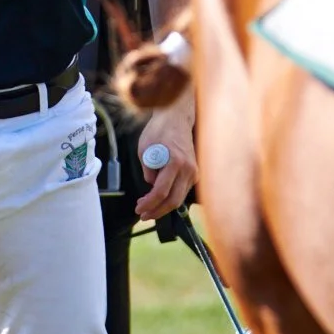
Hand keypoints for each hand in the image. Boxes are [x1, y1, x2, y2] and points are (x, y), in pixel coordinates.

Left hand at [134, 99, 197, 221]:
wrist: (177, 118)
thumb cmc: (159, 130)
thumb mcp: (144, 149)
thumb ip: (148, 170)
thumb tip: (152, 186)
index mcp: (175, 162)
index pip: (161, 192)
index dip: (149, 204)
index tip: (138, 208)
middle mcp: (188, 169)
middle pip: (173, 201)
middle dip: (157, 211)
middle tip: (143, 215)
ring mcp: (194, 172)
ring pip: (179, 198)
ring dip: (163, 206)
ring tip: (147, 208)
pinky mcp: (195, 173)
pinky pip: (182, 191)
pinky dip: (170, 198)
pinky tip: (158, 198)